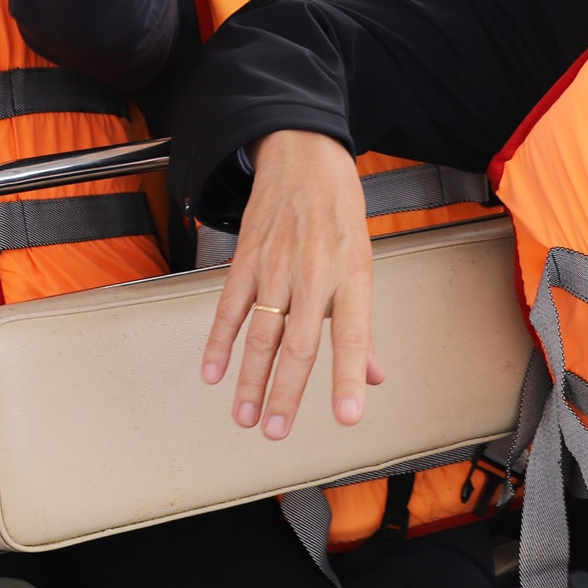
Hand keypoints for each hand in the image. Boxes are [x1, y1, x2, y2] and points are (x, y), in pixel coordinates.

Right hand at [200, 130, 385, 439]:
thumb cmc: (338, 212)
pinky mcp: (246, 260)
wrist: (303, 157)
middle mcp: (314, 274)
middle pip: (299, 343)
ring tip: (246, 416)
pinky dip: (219, 342)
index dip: (349, 378)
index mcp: (352, 276)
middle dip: (286, 392)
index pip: (352, 336)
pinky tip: (214, 371)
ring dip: (250, 379)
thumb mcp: (363, 262)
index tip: (347, 415)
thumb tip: (373, 375)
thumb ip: (363, 325)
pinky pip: (229, 307)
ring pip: (260, 333)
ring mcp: (276, 267)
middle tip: (277, 431)